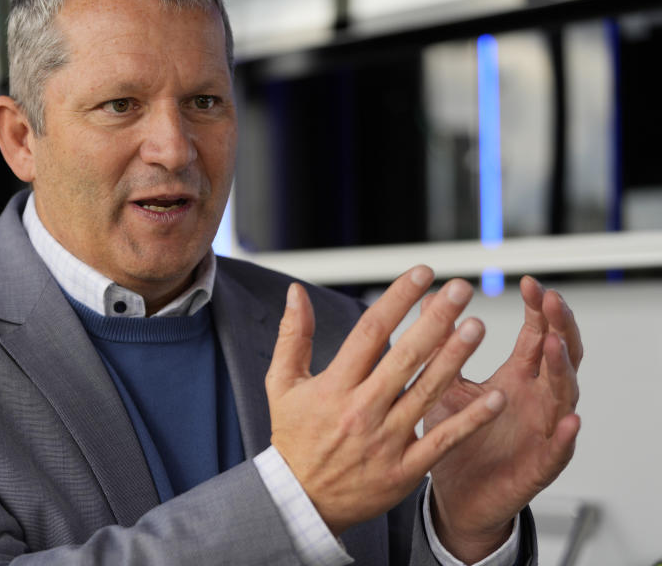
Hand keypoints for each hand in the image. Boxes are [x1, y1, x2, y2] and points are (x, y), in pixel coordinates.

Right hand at [266, 266, 506, 534]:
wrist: (301, 501)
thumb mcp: (282, 384)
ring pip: (427, 392)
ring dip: (455, 359)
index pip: (371, 332)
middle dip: (436, 319)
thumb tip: (296, 293)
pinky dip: (470, 420)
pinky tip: (494, 397)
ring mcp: (386, 440)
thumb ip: (292, 336)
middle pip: (405, 356)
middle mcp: (362, 409)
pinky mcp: (404, 469)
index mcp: (334, 386)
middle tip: (461, 291)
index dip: (398, 299)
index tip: (422, 275)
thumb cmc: (294, 438)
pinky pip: (443, 440)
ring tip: (477, 328)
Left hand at [426, 276, 581, 561]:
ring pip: (563, 396)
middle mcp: (535, 400)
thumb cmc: (455, 436)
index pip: (536, 335)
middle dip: (559, 327)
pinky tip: (569, 420)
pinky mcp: (539, 465)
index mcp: (516, 378)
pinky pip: (559, 451)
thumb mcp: (445, 384)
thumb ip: (442, 346)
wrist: (455, 493)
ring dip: (562, 369)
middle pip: (560, 357)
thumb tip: (431, 302)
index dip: (538, 310)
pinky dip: (566, 436)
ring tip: (554, 345)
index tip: (530, 284)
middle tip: (552, 301)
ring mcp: (541, 431)